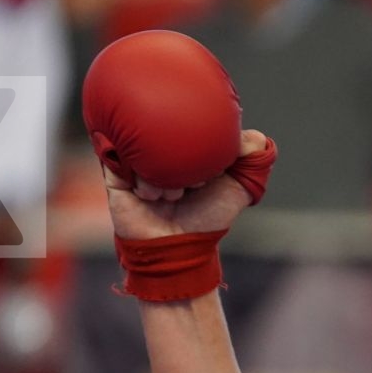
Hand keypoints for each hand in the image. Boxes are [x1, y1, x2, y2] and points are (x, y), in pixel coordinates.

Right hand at [102, 129, 267, 241]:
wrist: (176, 248)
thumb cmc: (207, 219)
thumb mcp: (238, 189)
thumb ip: (253, 161)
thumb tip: (257, 137)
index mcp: (183, 147)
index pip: (190, 124)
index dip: (204, 143)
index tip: (213, 168)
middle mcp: (159, 150)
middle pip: (166, 132)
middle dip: (184, 161)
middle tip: (193, 182)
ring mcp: (135, 159)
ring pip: (144, 148)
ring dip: (163, 177)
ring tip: (170, 196)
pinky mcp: (114, 172)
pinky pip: (121, 160)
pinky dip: (141, 180)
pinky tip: (149, 196)